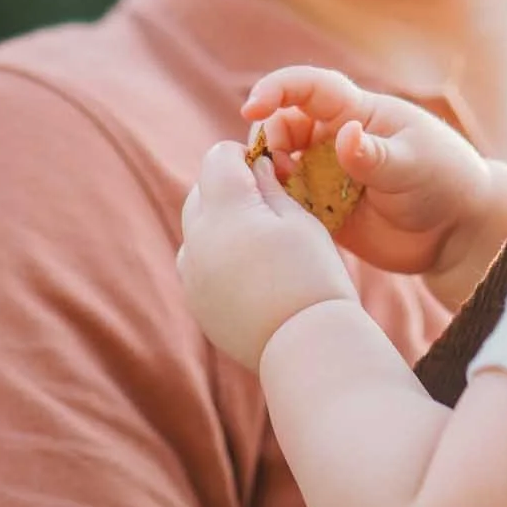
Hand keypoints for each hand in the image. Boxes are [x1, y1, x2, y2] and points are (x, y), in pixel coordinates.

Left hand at [178, 139, 356, 370]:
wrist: (307, 349)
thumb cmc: (314, 279)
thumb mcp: (300, 220)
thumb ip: (269, 186)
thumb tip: (254, 167)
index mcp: (226, 208)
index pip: (219, 156)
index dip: (245, 158)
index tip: (271, 172)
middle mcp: (198, 238)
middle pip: (201, 191)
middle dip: (228, 189)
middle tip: (266, 208)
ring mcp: (191, 274)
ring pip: (194, 229)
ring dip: (218, 225)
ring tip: (255, 244)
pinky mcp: (196, 303)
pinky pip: (196, 266)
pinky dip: (214, 259)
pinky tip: (247, 275)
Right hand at [241, 68, 506, 287]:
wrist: (456, 232)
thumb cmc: (443, 181)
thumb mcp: (413, 163)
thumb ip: (375, 154)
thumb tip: (344, 135)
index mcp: (354, 113)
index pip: (306, 88)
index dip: (275, 90)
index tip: (252, 106)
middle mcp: (334, 140)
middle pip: (282, 127)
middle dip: (268, 140)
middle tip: (277, 166)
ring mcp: (328, 177)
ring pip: (282, 168)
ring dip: (271, 178)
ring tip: (284, 196)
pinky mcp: (327, 213)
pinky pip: (292, 208)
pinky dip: (281, 211)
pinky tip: (289, 223)